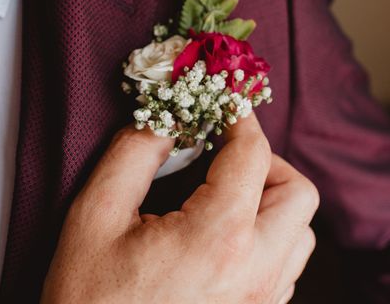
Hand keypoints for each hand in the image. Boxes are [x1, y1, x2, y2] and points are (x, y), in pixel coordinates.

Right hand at [41, 113, 318, 302]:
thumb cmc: (89, 301)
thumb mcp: (95, 217)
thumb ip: (134, 153)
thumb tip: (169, 119)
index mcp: (219, 240)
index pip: (253, 154)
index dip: (239, 118)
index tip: (224, 104)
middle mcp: (256, 274)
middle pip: (298, 192)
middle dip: (265, 161)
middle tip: (224, 156)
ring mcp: (264, 302)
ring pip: (300, 231)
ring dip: (271, 201)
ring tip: (225, 195)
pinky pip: (286, 264)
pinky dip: (268, 236)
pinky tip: (226, 235)